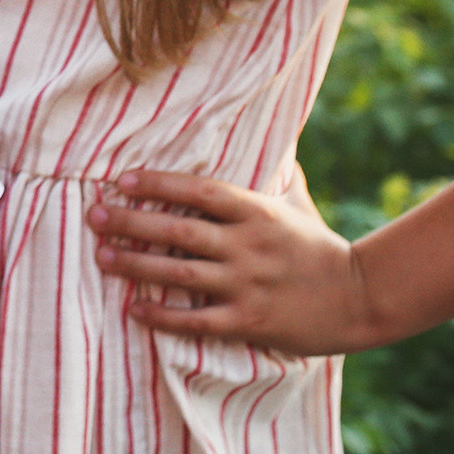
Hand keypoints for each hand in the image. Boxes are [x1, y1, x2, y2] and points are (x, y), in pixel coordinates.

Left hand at [85, 167, 384, 355]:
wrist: (361, 297)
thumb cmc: (319, 247)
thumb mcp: (297, 203)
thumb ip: (276, 172)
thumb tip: (273, 132)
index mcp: (257, 212)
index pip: (198, 191)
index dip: (157, 184)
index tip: (120, 180)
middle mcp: (248, 246)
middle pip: (178, 231)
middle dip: (130, 223)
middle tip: (93, 215)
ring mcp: (248, 285)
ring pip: (180, 274)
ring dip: (136, 265)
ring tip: (101, 256)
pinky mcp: (251, 321)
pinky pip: (197, 321)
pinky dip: (163, 316)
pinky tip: (134, 309)